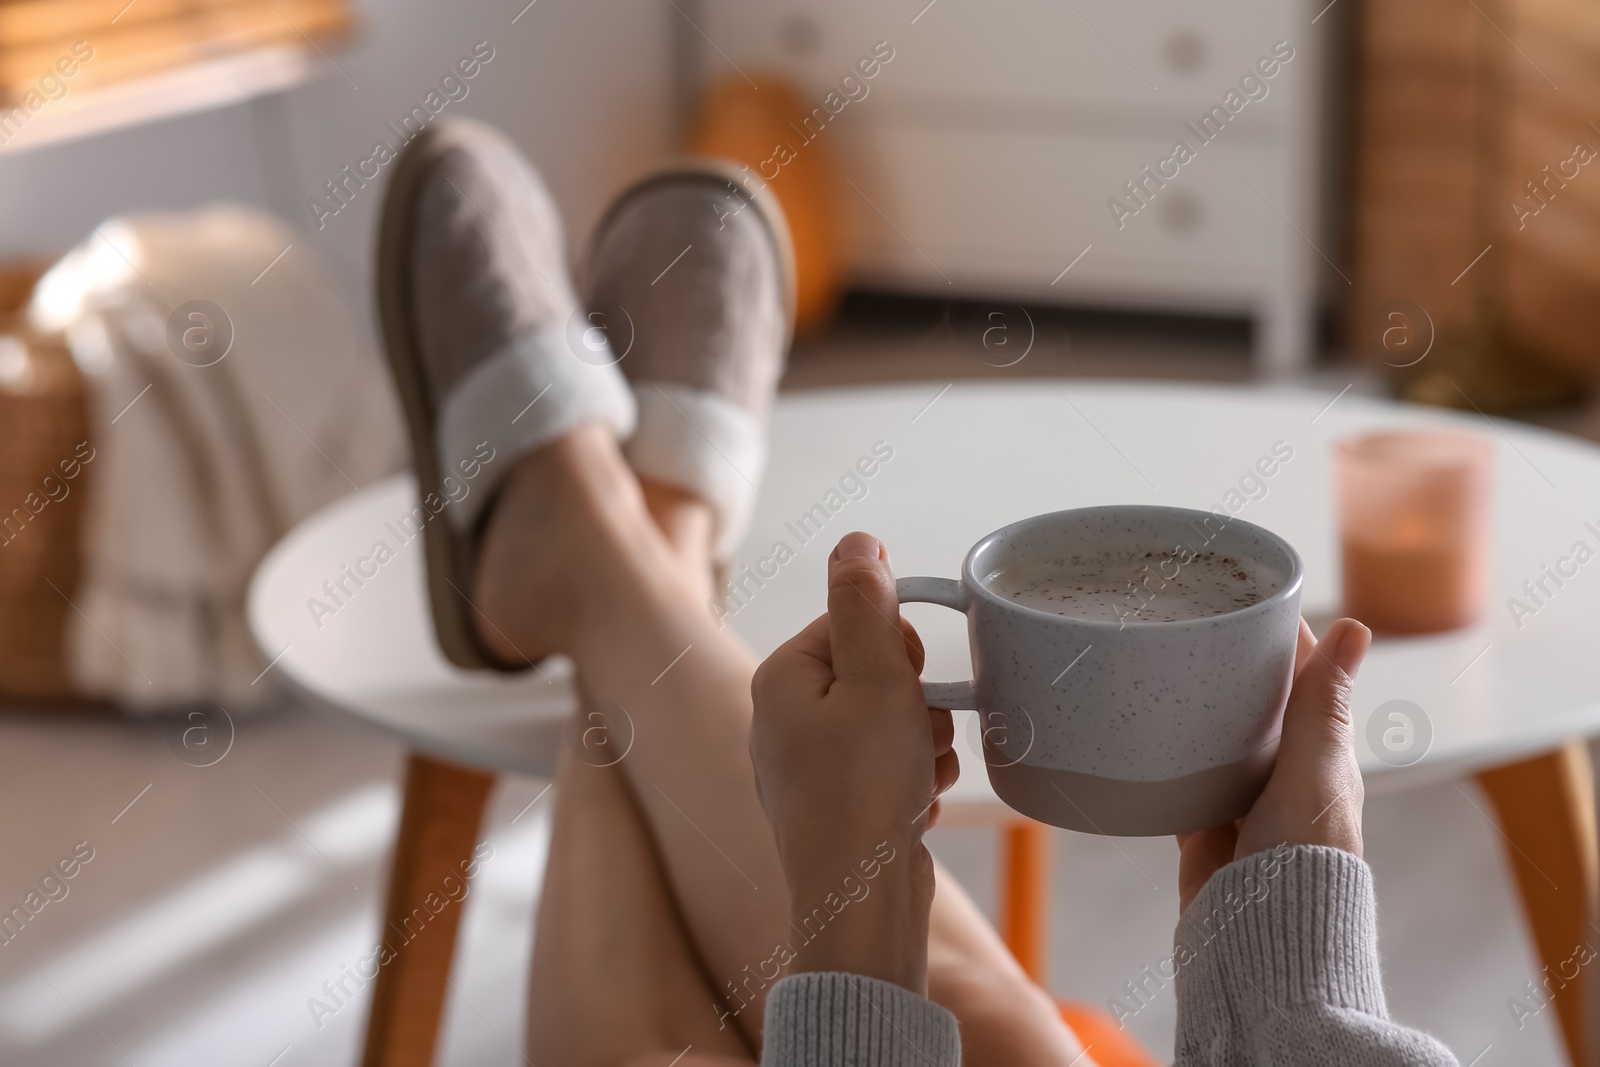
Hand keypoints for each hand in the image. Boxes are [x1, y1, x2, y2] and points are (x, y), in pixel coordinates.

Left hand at [749, 531, 958, 992]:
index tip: (907, 684)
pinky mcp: (837, 807)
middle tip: (915, 734)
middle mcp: (783, 719)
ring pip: (891, 721)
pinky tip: (915, 805)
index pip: (854, 622)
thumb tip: (857, 538)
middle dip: (916, 699)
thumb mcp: (876, 679)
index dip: (897, 649)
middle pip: (875, 672)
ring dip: (923, 742)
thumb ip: (868, 604)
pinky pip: (889, 768)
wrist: (862, 905)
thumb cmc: (864, 792)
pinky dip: (913, 780)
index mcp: (781, 678)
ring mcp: (808, 767)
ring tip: (917, 776)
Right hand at [1176, 616, 1371, 913]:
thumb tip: (1355, 627)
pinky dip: (1161, 756)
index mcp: (1319, 754)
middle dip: (1225, 664)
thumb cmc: (1302, 858)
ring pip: (1212, 738)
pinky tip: (1138, 732)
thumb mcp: (1312, 770)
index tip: (1244, 594)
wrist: (1259, 938)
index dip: (1279, 635)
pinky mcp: (1202, 826)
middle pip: (1251, 704)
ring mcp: (1240, 800)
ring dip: (1192, 707)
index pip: (1301, 676)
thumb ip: (1322, 703)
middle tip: (1184, 619)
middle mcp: (1282, 773)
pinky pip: (1177, 779)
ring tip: (1153, 661)